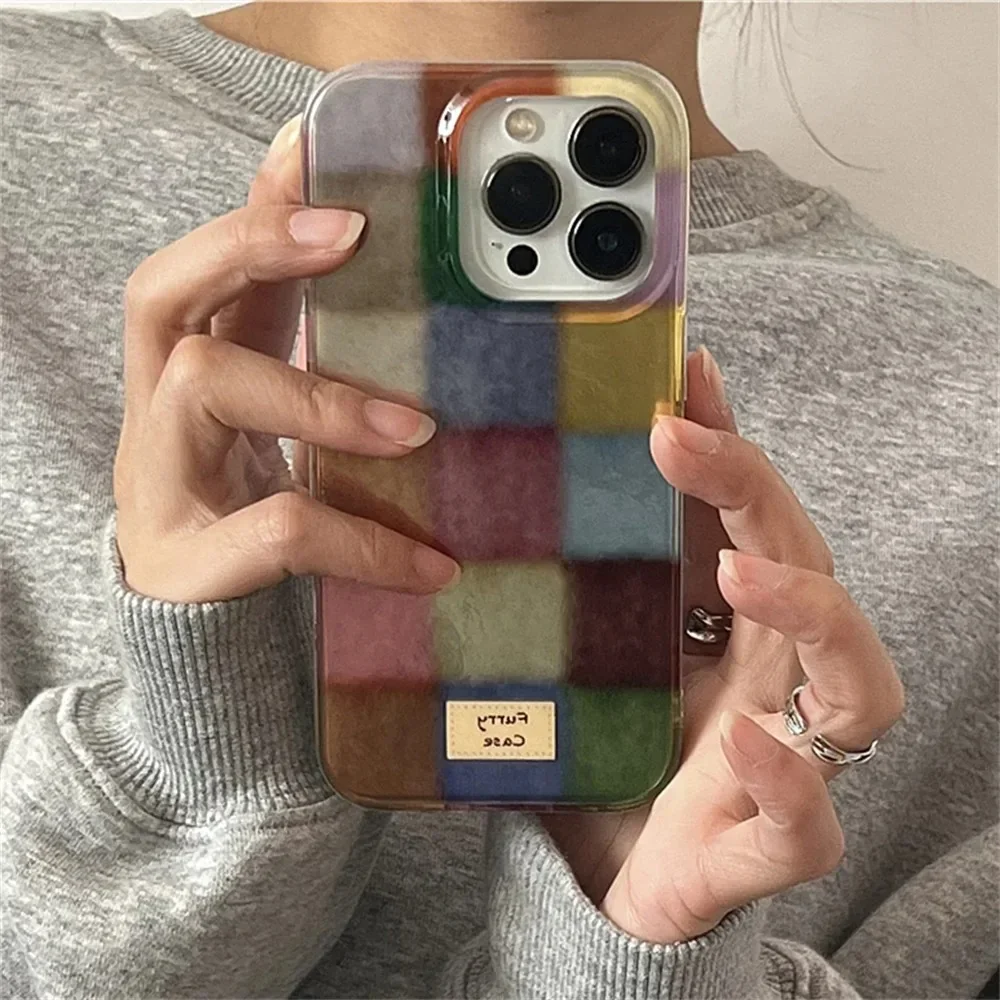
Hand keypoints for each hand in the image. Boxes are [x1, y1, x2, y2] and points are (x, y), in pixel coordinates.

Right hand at [114, 117, 458, 601]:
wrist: (198, 639)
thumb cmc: (247, 517)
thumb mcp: (279, 431)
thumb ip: (314, 364)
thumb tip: (409, 309)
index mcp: (187, 375)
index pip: (202, 266)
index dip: (254, 207)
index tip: (316, 151)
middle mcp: (158, 413)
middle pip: (159, 291)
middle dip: (251, 245)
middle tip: (348, 235)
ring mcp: (162, 482)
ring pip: (205, 384)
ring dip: (322, 395)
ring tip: (417, 431)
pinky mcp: (189, 560)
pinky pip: (278, 527)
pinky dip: (363, 540)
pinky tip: (430, 565)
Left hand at [544, 348, 903, 943]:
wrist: (602, 871)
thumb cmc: (612, 746)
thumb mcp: (601, 641)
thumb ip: (609, 566)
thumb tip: (586, 472)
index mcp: (736, 630)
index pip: (757, 520)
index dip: (732, 447)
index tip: (683, 379)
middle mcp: (773, 684)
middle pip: (814, 577)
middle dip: (759, 499)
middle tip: (680, 441)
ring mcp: (778, 766)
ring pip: (858, 692)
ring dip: (812, 616)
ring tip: (739, 570)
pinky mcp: (757, 851)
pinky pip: (808, 825)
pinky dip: (789, 780)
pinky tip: (740, 735)